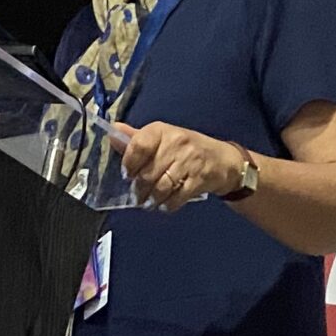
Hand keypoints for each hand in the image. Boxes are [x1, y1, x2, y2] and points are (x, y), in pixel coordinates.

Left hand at [116, 122, 244, 211]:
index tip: (127, 175)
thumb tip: (113, 133)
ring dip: (152, 199)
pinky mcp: (199, 179)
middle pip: (148, 172)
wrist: (222, 159)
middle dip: (139, 189)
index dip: (129, 164)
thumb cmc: (186, 149)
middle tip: (137, 195)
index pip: (139, 145)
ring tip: (149, 202)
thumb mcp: (163, 138)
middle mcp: (176, 143)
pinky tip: (164, 205)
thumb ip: (137, 139)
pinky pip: (177, 197)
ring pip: (161, 187)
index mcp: (162, 131)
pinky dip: (167, 205)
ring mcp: (189, 161)